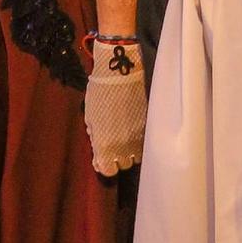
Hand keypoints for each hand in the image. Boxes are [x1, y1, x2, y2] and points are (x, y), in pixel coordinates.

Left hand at [84, 37, 145, 176]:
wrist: (121, 71)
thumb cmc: (99, 91)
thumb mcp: (90, 116)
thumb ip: (96, 136)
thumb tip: (99, 148)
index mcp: (106, 145)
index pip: (108, 171)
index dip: (105, 166)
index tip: (102, 158)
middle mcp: (125, 146)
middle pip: (124, 165)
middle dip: (119, 158)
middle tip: (115, 145)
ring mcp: (140, 137)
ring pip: (138, 155)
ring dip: (132, 150)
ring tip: (126, 138)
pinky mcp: (150, 125)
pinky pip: (147, 141)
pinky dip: (141, 139)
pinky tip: (135, 129)